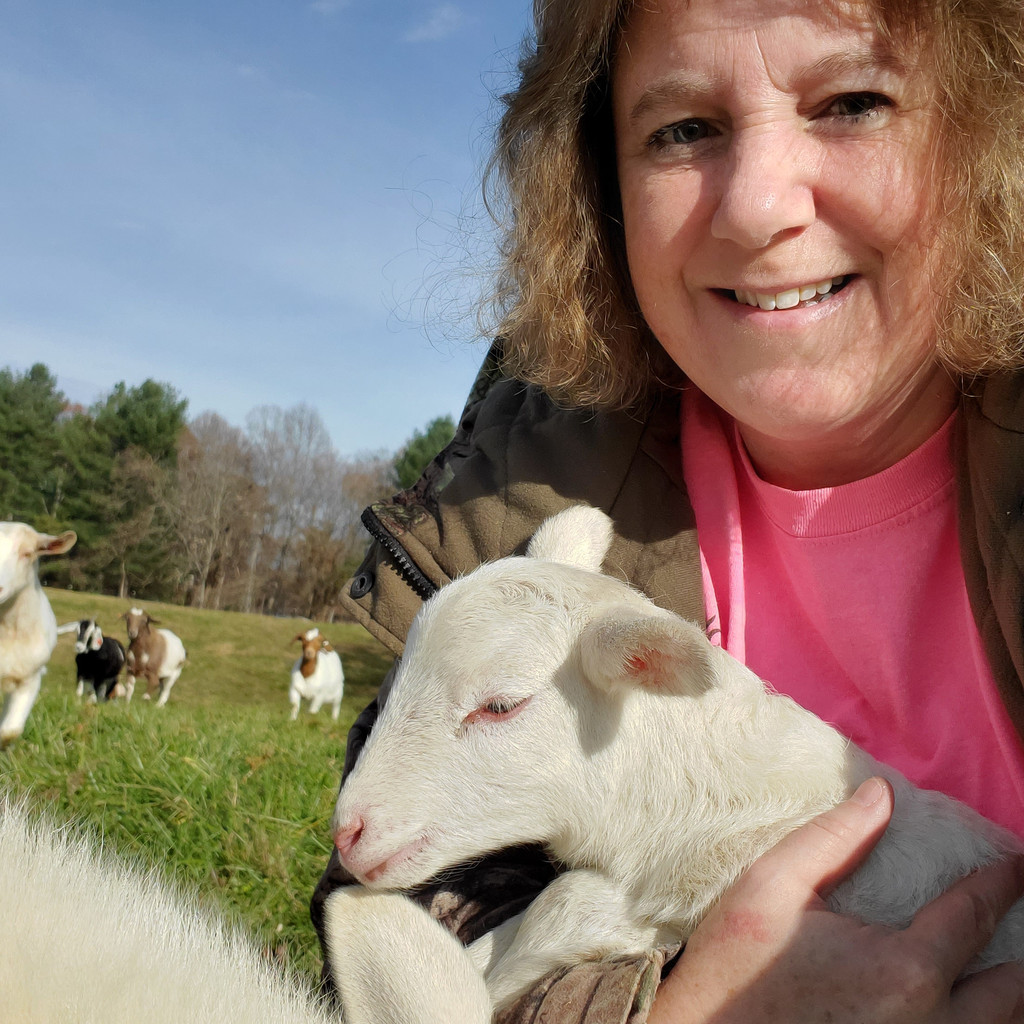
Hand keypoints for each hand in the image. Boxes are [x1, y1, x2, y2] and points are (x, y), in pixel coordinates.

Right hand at [649, 778, 1023, 1023]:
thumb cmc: (736, 963)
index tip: (1017, 863)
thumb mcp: (773, 883)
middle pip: (1013, 993)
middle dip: (1021, 952)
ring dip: (1006, 996)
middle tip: (1013, 914)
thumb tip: (883, 794)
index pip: (972, 916)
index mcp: (904, 970)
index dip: (1001, 883)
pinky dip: (976, 1019)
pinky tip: (963, 1001)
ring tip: (1000, 962)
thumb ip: (836, 836)